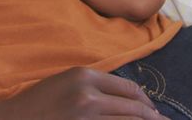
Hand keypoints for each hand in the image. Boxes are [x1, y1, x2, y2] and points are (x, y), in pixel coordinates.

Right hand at [0, 67, 167, 119]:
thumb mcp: (66, 82)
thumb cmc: (39, 103)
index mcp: (85, 75)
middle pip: (133, 107)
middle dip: (151, 117)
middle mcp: (88, 94)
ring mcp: (86, 116)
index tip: (152, 109)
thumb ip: (94, 85)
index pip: (128, 88)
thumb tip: (126, 97)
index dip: (145, 101)